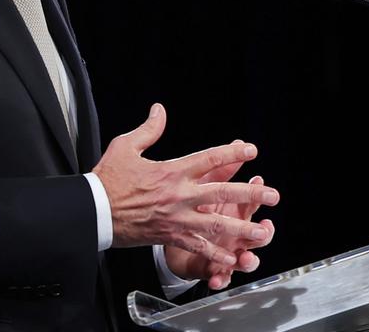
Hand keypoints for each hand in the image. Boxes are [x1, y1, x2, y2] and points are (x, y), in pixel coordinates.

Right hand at [92, 103, 278, 268]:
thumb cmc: (108, 178)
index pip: (210, 159)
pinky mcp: (169, 236)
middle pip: (223, 193)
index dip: (233, 154)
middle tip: (273, 195)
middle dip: (251, 194)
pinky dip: (216, 254)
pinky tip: (233, 258)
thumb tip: (160, 110)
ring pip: (216, 225)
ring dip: (242, 229)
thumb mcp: (126, 146)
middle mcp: (179, 195)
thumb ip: (149, 130)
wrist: (94, 211)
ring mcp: (176, 218)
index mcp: (172, 171)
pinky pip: (197, 247)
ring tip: (263, 233)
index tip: (251, 150)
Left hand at [164, 170, 274, 289]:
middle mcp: (238, 233)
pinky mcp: (216, 268)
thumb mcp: (208, 185)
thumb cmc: (197, 208)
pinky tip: (216, 279)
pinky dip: (220, 279)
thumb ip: (222, 167)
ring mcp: (230, 252)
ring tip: (245, 258)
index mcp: (236, 212)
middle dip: (263, 232)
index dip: (256, 193)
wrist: (177, 235)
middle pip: (257, 233)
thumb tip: (238, 141)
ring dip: (248, 259)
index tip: (258, 183)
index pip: (251, 202)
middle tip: (264, 228)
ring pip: (245, 258)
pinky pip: (220, 276)